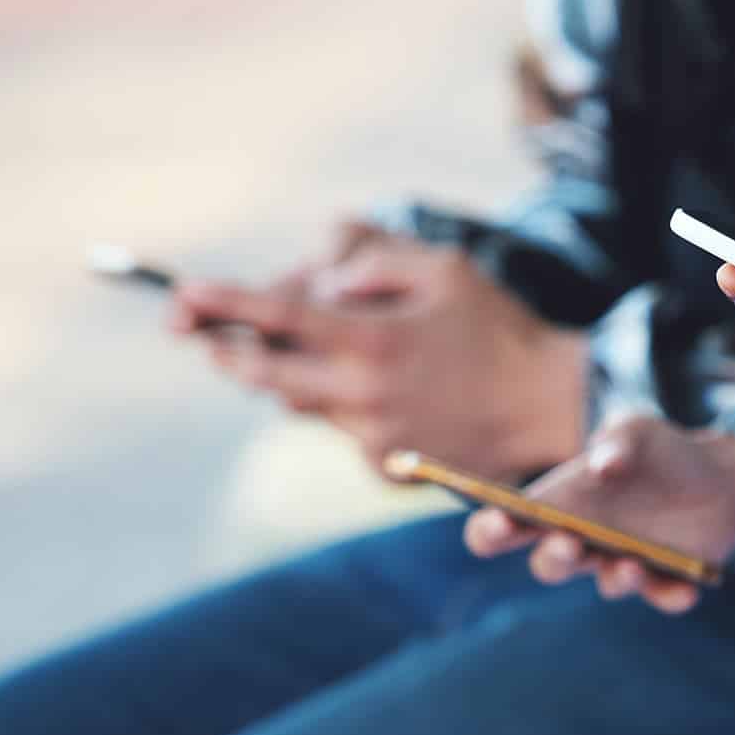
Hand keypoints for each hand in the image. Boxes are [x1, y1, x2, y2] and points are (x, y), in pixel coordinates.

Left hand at [172, 233, 586, 480]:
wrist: (552, 407)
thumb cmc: (501, 329)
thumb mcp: (447, 271)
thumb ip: (378, 265)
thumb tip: (326, 283)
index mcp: (373, 339)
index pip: (275, 318)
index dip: (222, 304)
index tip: (182, 294)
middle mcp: (362, 393)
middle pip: (263, 378)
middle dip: (230, 355)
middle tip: (212, 340)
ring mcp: (371, 437)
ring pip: (301, 409)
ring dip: (293, 382)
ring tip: (324, 358)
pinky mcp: (386, 469)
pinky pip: (344, 435)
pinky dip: (347, 411)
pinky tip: (393, 397)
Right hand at [464, 415, 734, 614]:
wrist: (720, 477)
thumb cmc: (660, 451)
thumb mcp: (639, 430)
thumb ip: (618, 439)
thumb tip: (604, 466)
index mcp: (559, 504)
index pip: (504, 528)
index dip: (491, 530)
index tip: (499, 521)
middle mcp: (584, 541)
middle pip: (550, 564)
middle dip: (554, 558)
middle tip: (569, 542)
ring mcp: (623, 563)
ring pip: (607, 584)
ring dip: (617, 578)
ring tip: (631, 564)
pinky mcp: (666, 578)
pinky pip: (663, 594)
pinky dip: (671, 596)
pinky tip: (686, 591)